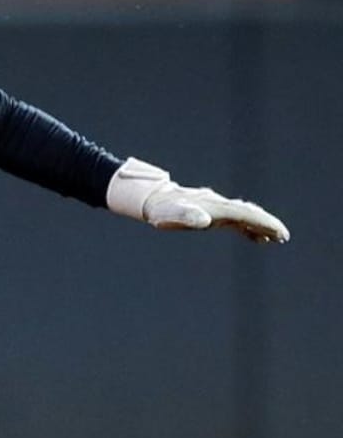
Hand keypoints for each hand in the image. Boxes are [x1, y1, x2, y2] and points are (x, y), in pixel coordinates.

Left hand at [107, 157, 289, 243]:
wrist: (154, 199)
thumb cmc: (161, 210)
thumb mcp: (171, 215)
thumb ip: (187, 216)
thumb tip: (204, 219)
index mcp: (214, 206)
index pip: (244, 213)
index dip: (262, 222)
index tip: (278, 232)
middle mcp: (218, 205)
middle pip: (248, 213)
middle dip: (267, 223)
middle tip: (283, 236)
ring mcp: (216, 208)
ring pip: (244, 215)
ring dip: (260, 226)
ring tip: (275, 239)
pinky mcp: (212, 212)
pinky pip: (235, 220)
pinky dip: (248, 228)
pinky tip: (256, 239)